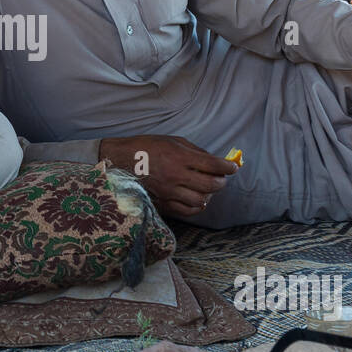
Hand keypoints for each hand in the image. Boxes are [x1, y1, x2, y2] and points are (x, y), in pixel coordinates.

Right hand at [99, 135, 236, 219]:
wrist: (119, 161)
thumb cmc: (146, 147)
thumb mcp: (173, 141)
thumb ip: (196, 152)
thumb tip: (216, 161)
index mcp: (179, 157)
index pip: (214, 165)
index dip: (228, 167)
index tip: (232, 167)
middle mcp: (176, 176)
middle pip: (211, 185)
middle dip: (221, 181)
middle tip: (220, 178)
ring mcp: (169, 192)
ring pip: (201, 200)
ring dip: (209, 194)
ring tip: (206, 188)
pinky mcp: (163, 203)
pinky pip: (188, 211)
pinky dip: (197, 206)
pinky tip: (196, 198)